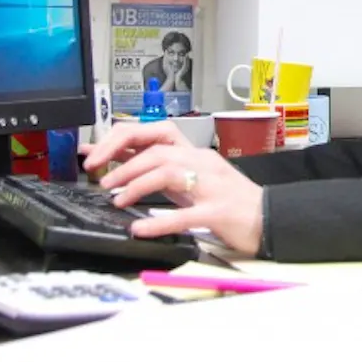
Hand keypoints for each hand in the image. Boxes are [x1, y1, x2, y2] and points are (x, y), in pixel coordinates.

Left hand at [79, 122, 263, 253]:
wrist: (269, 216)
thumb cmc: (229, 199)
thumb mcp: (192, 177)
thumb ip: (158, 168)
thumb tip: (117, 160)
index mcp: (194, 152)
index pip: (152, 132)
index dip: (118, 139)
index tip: (93, 154)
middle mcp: (202, 162)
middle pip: (156, 149)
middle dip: (121, 162)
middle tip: (99, 177)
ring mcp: (211, 186)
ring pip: (168, 172)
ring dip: (136, 184)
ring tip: (116, 199)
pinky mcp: (218, 211)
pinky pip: (184, 215)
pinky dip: (158, 223)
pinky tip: (140, 229)